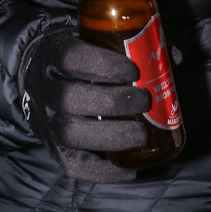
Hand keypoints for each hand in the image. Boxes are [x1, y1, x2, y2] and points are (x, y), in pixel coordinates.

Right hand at [18, 26, 150, 182]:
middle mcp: (43, 88)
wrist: (36, 75)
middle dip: (111, 102)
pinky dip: (101, 172)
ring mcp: (44, 120)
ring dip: (109, 136)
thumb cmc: (78, 56)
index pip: (71, 57)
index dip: (103, 65)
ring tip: (141, 135)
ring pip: (69, 133)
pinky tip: (129, 169)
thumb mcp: (92, 39)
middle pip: (69, 98)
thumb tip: (174, 57)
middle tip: (144, 99)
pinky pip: (71, 165)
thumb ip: (132, 44)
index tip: (133, 70)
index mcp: (52, 53)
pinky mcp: (52, 147)